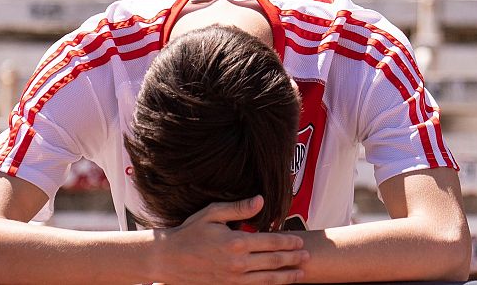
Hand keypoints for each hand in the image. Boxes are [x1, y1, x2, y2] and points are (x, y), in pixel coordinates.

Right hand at [154, 195, 307, 284]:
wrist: (169, 260)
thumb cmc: (190, 233)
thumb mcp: (212, 214)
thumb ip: (239, 208)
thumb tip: (261, 201)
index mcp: (235, 242)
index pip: (270, 241)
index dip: (288, 242)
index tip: (300, 241)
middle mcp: (237, 262)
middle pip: (273, 261)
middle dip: (293, 259)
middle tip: (307, 257)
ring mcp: (233, 278)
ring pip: (267, 279)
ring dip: (287, 276)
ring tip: (300, 273)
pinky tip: (278, 284)